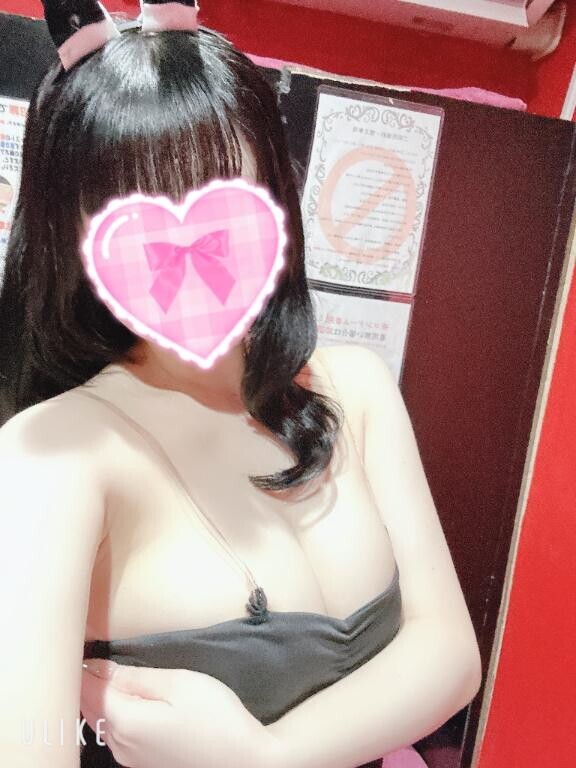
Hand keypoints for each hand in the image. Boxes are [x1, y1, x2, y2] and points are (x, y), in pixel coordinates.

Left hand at [81, 660, 286, 767]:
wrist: (245, 761)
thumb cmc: (216, 718)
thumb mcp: (180, 684)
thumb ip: (138, 678)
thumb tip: (102, 669)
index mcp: (125, 721)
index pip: (87, 689)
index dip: (82, 665)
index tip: (82, 641)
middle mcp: (120, 744)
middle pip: (88, 707)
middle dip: (84, 680)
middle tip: (87, 651)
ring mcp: (130, 758)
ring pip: (99, 721)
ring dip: (95, 696)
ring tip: (99, 669)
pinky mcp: (143, 762)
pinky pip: (113, 732)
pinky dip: (109, 711)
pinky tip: (119, 697)